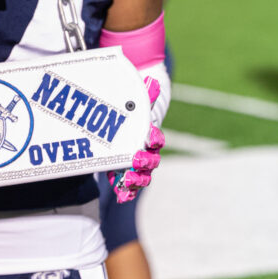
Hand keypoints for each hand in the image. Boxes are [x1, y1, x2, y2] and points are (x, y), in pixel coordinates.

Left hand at [108, 76, 165, 202]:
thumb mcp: (137, 99)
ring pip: (142, 175)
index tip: (149, 137)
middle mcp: (146, 151)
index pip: (156, 138)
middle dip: (145, 162)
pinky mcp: (123, 170)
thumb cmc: (134, 108)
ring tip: (129, 181)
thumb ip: (144, 94)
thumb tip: (152, 83)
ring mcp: (135, 163)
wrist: (125, 118)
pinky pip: (127, 184)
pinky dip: (126, 190)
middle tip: (137, 160)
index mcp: (150, 134)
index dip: (154, 138)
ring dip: (136, 179)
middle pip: (151, 161)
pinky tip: (122, 195)